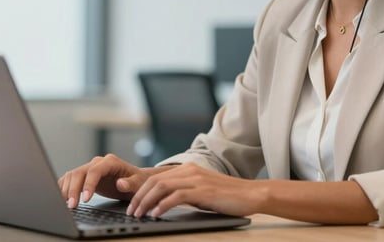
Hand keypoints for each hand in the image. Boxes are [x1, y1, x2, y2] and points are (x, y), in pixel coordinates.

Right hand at [58, 154, 153, 208]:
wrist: (135, 181)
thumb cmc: (138, 181)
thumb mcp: (139, 183)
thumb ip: (130, 183)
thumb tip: (120, 184)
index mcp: (111, 162)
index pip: (95, 171)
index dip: (89, 184)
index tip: (86, 200)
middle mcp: (98, 162)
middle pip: (79, 172)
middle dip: (74, 190)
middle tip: (72, 206)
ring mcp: (89, 168)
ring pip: (72, 175)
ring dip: (67, 190)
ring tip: (67, 205)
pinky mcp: (84, 175)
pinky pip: (70, 179)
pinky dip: (64, 188)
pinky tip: (62, 199)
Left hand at [126, 163, 260, 218]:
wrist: (251, 194)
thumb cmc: (227, 196)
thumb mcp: (202, 190)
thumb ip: (185, 191)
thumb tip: (163, 202)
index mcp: (188, 168)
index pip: (157, 177)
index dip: (141, 191)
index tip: (133, 204)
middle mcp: (190, 170)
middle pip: (155, 181)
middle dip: (139, 197)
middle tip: (131, 212)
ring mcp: (196, 179)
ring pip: (162, 187)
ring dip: (147, 201)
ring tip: (139, 214)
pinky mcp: (203, 191)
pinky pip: (177, 196)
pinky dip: (163, 205)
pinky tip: (156, 214)